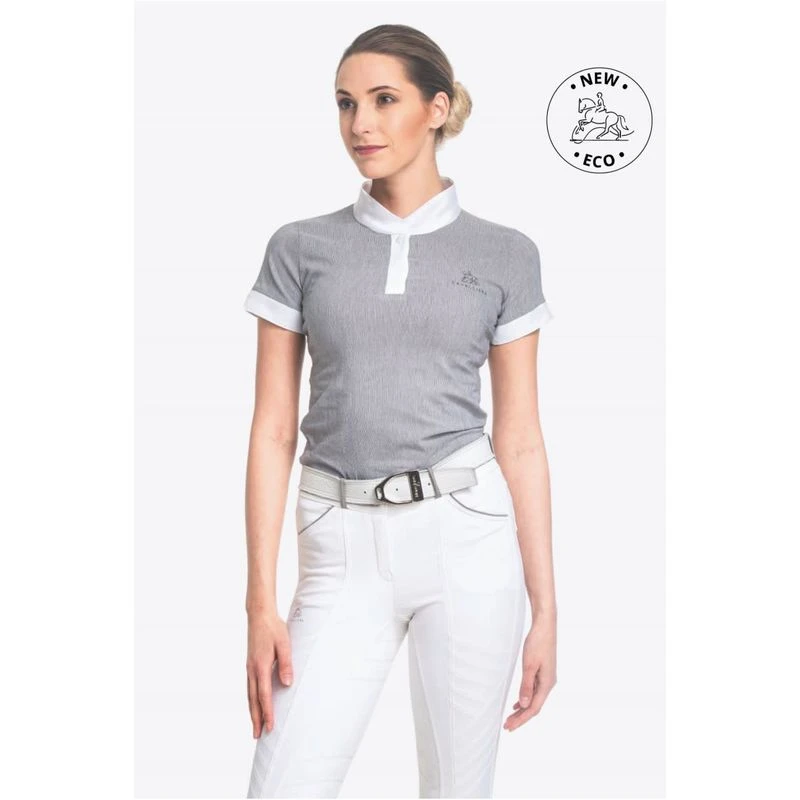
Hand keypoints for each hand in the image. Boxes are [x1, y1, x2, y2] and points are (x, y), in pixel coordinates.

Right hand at [246, 612, 292, 737]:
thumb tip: (287, 684)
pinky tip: (254, 704)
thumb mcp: (284, 644)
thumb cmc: (274, 628)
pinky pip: (249, 687)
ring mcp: (249, 667)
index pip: (264, 695)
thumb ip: (286, 663)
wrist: (259, 615)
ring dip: (252, 711)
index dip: (267, 712)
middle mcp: (252, 669)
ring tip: (255, 725)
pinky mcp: (250, 664)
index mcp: (261, 666)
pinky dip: (251, 699)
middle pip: (253, 699)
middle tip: (258, 736)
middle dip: (256, 718)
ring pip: (249, 694)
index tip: (270, 727)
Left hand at [504, 614, 556, 730]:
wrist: (545, 627)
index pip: (533, 708)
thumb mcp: (529, 665)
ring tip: (510, 718)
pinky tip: (518, 703)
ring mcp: (546, 679)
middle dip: (521, 717)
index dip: (521, 719)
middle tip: (507, 726)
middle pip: (534, 706)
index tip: (510, 726)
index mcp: (547, 684)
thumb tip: (523, 705)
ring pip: (534, 699)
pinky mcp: (543, 673)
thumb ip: (526, 686)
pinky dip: (525, 698)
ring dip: (522, 709)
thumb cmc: (538, 643)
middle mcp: (548, 684)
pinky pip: (534, 691)